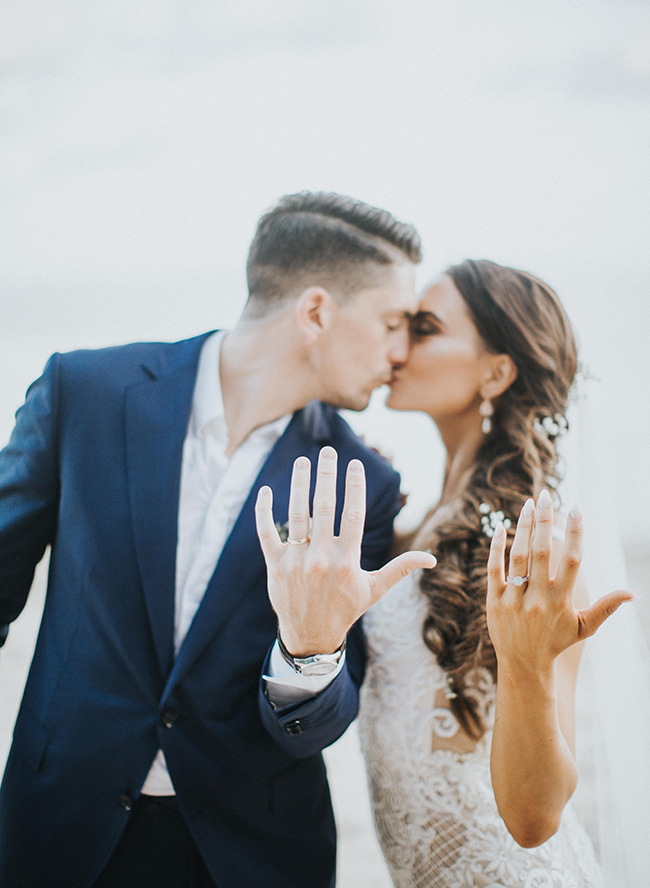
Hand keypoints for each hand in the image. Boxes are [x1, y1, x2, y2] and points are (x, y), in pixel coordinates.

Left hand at [255, 446, 436, 655]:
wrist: (310, 636)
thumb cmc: (346, 609)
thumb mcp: (374, 589)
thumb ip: (400, 569)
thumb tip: (432, 559)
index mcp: (347, 562)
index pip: (353, 514)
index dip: (355, 486)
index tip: (355, 464)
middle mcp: (321, 559)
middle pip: (324, 507)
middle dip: (326, 475)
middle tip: (328, 452)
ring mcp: (295, 562)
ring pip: (296, 514)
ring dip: (299, 484)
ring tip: (303, 462)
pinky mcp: (275, 565)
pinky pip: (266, 533)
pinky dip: (264, 511)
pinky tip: (266, 490)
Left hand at [487, 490, 632, 678]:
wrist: (523, 665)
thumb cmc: (555, 642)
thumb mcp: (583, 627)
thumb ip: (606, 607)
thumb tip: (632, 593)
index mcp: (561, 600)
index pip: (571, 560)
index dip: (575, 533)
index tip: (577, 508)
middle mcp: (538, 598)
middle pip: (542, 552)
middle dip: (544, 520)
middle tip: (545, 495)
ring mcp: (514, 599)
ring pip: (518, 556)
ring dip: (522, 527)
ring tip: (527, 504)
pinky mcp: (494, 600)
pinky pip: (493, 569)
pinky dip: (496, 547)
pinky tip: (501, 527)